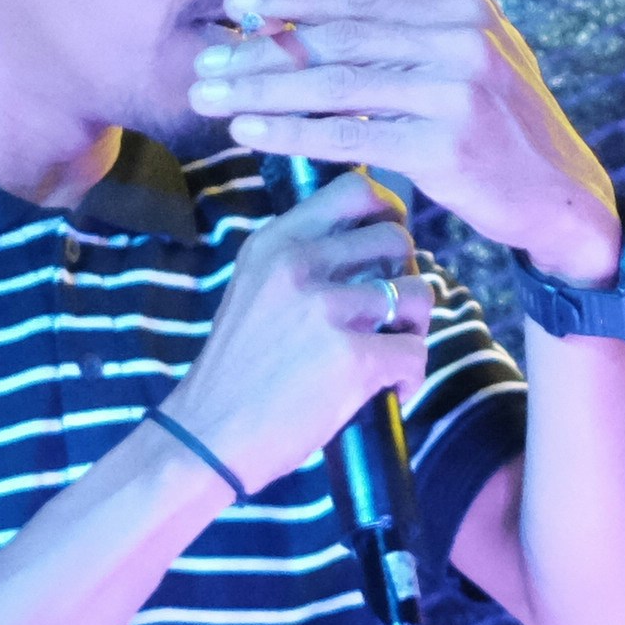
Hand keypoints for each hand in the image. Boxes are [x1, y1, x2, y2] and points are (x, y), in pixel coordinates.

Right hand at [162, 166, 429, 490]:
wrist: (208, 436)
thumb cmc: (237, 369)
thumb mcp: (255, 289)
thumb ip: (302, 262)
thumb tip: (369, 247)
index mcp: (275, 243)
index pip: (353, 189)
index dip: (387, 208)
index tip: (389, 239)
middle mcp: (300, 265)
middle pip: (395, 239)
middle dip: (404, 273)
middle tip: (391, 310)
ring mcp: (327, 310)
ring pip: (416, 293)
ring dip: (414, 325)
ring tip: (391, 351)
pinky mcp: (353, 358)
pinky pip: (415, 352)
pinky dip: (410, 375)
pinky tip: (389, 390)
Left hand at [190, 0, 624, 278]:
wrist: (562, 195)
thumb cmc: (514, 116)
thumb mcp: (492, 33)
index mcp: (462, 12)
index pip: (361, 1)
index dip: (294, 1)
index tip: (236, 6)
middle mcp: (461, 44)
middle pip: (341, 42)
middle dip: (265, 50)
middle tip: (207, 60)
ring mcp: (456, 96)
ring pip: (337, 88)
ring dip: (263, 92)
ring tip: (209, 97)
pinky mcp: (447, 148)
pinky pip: (353, 138)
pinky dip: (294, 135)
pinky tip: (250, 134)